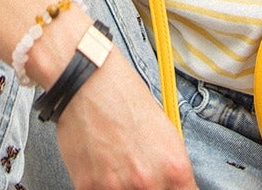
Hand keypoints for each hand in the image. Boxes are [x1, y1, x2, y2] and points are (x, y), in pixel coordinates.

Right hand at [53, 55, 197, 188]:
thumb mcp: (165, 132)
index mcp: (175, 168)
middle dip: (147, 187)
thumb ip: (169, 167)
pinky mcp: (88, 187)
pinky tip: (98, 164)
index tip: (167, 187)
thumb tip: (170, 184)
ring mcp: (117, 187)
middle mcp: (149, 182)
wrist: (86, 82)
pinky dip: (99, 184)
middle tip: (136, 171)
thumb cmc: (124, 98)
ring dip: (122, 187)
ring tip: (115, 165)